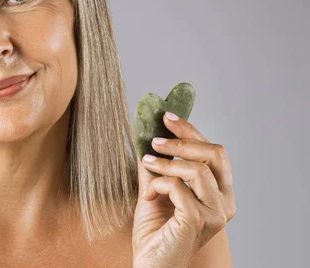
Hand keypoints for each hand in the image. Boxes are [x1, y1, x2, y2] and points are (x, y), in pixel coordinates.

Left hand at [131, 112, 235, 267]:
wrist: (151, 265)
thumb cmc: (155, 233)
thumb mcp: (154, 190)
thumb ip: (156, 166)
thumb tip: (147, 133)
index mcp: (219, 193)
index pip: (214, 152)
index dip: (192, 131)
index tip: (167, 116)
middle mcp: (224, 203)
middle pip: (215, 154)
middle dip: (183, 140)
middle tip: (155, 140)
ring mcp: (215, 213)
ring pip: (196, 169)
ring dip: (166, 163)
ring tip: (147, 165)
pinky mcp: (199, 220)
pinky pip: (178, 187)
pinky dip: (158, 185)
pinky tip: (147, 197)